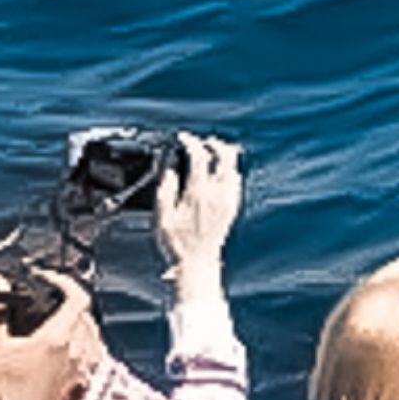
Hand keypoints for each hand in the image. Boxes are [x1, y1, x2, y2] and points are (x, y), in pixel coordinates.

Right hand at [0, 272, 102, 399]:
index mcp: (58, 342)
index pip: (77, 300)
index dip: (64, 283)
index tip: (50, 280)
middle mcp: (77, 363)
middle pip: (87, 323)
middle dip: (71, 308)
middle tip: (51, 303)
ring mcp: (78, 384)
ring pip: (92, 347)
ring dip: (79, 332)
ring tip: (59, 328)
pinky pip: (87, 371)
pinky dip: (77, 358)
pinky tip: (61, 361)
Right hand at [155, 134, 242, 279]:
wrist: (197, 262)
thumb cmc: (178, 242)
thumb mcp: (162, 214)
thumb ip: (166, 188)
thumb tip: (169, 169)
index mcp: (199, 192)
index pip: (200, 156)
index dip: (192, 142)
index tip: (183, 138)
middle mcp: (219, 194)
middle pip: (227, 157)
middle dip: (215, 144)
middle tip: (203, 141)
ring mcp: (229, 201)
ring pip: (235, 169)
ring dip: (224, 157)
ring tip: (212, 153)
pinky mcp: (232, 208)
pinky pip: (236, 183)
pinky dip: (229, 171)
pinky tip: (220, 173)